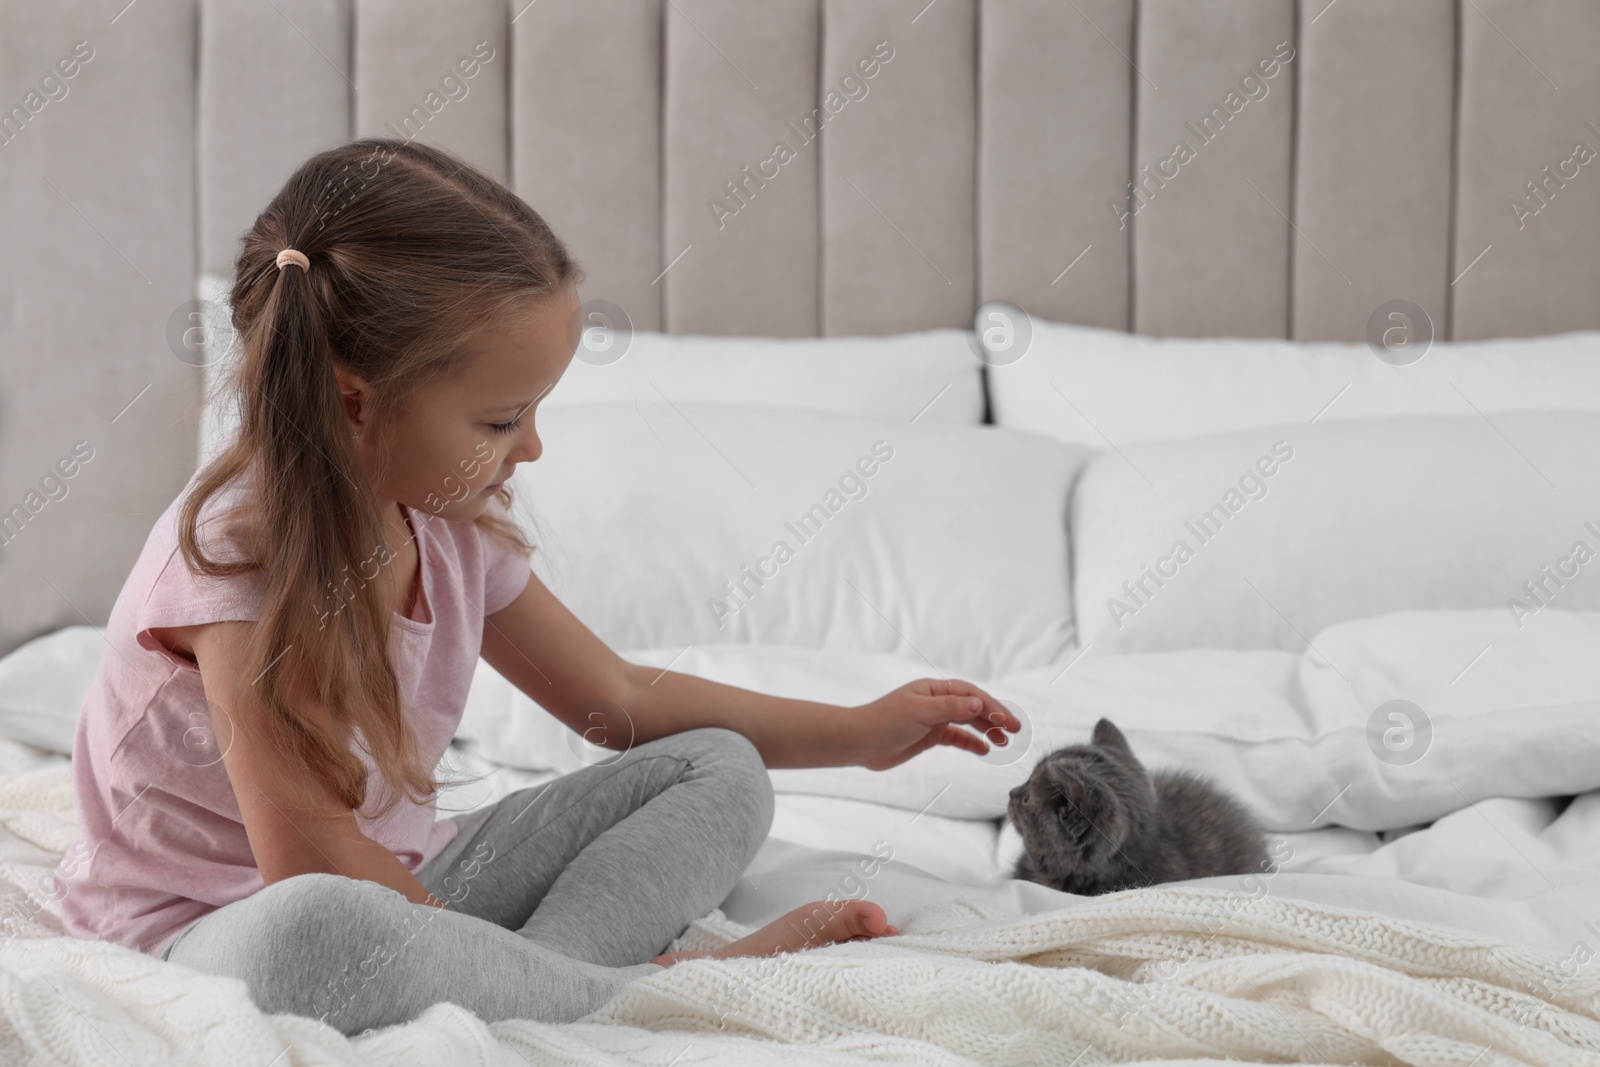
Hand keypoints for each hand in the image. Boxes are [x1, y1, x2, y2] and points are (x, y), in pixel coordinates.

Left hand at [850, 678, 1020, 770]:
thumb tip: (979, 703)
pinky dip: (971, 743)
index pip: (970, 694)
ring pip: (966, 723)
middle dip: (994, 718)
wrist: (859, 742)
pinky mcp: (928, 736)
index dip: (992, 706)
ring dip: (986, 731)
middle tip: (1015, 731)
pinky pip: (956, 737)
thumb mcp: (920, 713)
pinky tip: (984, 750)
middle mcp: (935, 701)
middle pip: (972, 707)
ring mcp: (932, 719)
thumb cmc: (885, 722)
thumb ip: (951, 708)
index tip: (1008, 721)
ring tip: (1004, 742)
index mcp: (934, 690)